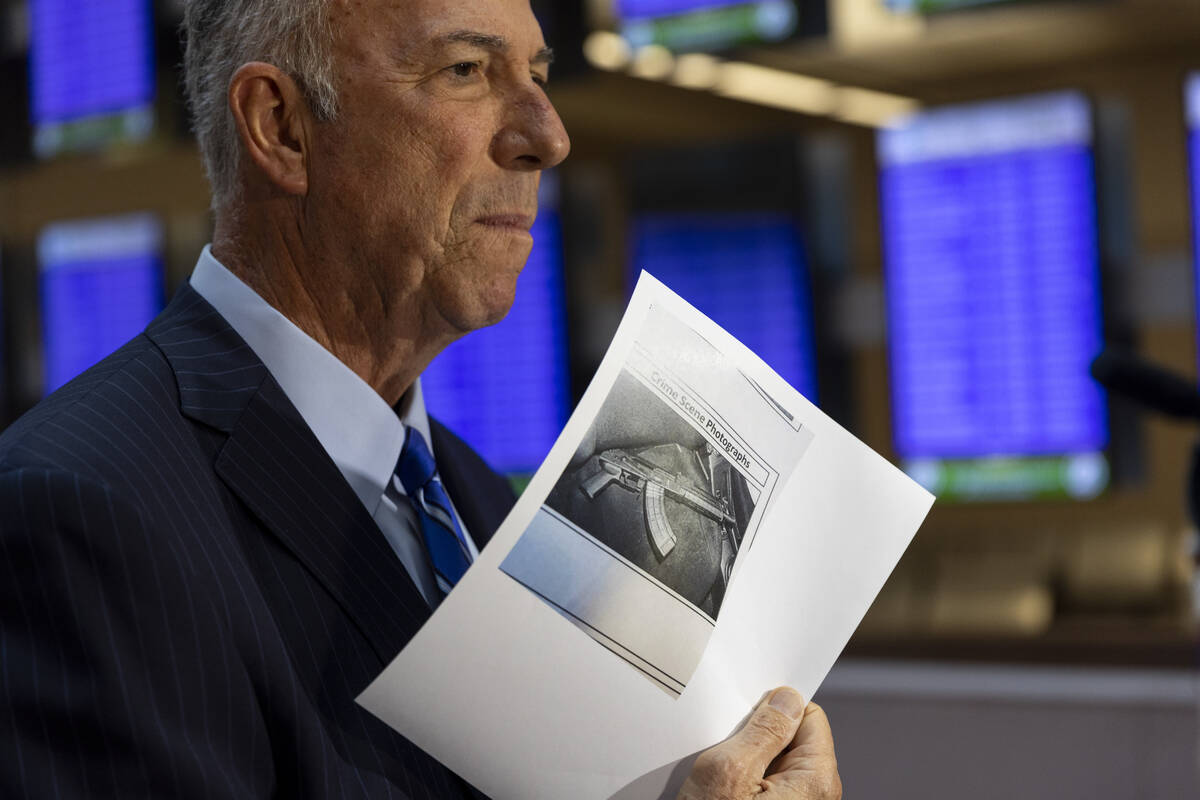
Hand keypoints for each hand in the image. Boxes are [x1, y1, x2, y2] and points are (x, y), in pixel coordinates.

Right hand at [676, 687, 840, 799]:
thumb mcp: (730, 771)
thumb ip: (763, 730)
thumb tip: (787, 698)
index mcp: (817, 782)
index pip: (809, 716)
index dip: (775, 709)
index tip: (746, 713)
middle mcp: (814, 798)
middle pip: (788, 741)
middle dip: (753, 739)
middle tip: (724, 752)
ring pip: (768, 764)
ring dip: (740, 762)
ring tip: (717, 780)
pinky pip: (758, 787)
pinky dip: (736, 783)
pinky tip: (715, 795)